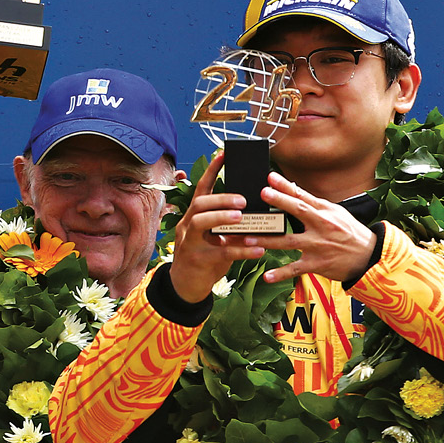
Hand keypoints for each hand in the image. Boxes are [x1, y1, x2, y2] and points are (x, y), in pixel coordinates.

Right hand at [168, 152, 268, 302]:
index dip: (212, 171)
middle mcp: (187, 226)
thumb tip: (254, 214)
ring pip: (200, 223)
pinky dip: (241, 249)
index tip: (225, 155)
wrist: (185, 287)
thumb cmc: (205, 259)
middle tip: (242, 199)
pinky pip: (220, 252)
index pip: (202, 189)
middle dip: (221, 198)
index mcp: (193, 217)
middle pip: (199, 204)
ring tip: (242, 217)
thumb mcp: (215, 240)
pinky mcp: (197, 260)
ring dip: (222, 217)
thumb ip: (230, 227)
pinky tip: (258, 249)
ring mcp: (189, 243)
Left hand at [258, 172, 375, 282]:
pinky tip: (266, 276)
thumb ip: (313, 203)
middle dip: (280, 202)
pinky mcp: (317, 264)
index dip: (286, 186)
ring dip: (268, 240)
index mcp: (324, 212)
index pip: (303, 196)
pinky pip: (296, 269)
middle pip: (298, 212)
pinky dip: (281, 274)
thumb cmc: (349, 232)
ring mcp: (318, 246)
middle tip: (262, 194)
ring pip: (289, 242)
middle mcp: (321, 227)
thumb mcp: (335, 213)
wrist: (369, 256)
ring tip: (248, 238)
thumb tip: (291, 187)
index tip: (270, 177)